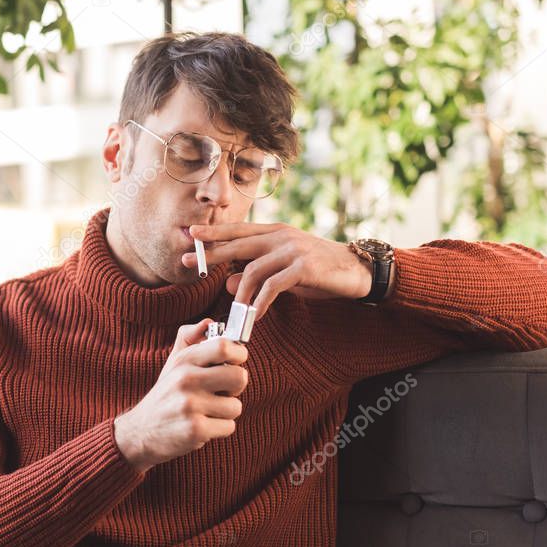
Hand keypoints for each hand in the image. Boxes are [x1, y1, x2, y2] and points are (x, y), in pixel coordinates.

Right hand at [114, 318, 248, 472]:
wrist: (140, 431)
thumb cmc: (164, 395)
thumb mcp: (172, 364)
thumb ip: (189, 339)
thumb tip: (208, 322)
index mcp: (184, 361)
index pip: (224, 346)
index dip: (239, 354)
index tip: (235, 362)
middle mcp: (187, 380)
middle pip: (239, 376)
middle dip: (237, 387)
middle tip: (224, 391)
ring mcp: (191, 405)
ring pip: (236, 406)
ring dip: (226, 412)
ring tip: (207, 411)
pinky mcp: (196, 430)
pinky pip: (229, 426)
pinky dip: (219, 429)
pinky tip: (203, 426)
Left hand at [181, 222, 379, 319]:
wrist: (360, 272)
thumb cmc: (320, 272)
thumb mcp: (285, 272)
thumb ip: (258, 274)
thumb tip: (229, 282)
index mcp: (276, 233)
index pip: (238, 230)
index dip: (214, 232)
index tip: (190, 235)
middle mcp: (282, 236)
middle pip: (238, 244)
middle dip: (210, 254)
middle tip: (186, 262)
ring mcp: (293, 250)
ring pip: (253, 270)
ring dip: (240, 294)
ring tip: (234, 312)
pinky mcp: (305, 267)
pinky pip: (273, 286)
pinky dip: (261, 302)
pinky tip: (254, 316)